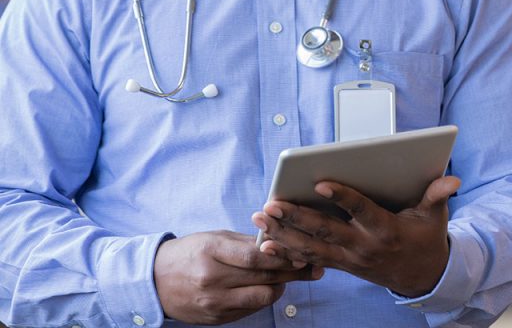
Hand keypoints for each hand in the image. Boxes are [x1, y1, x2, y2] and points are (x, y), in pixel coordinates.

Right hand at [154, 230, 323, 323]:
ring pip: (261, 298)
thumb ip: (245, 241)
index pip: (255, 256)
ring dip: (280, 287)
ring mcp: (213, 302)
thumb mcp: (215, 237)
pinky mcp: (215, 319)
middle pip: (262, 277)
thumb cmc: (190, 252)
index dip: (282, 255)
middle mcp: (212, 279)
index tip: (303, 251)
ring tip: (291, 276)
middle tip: (312, 266)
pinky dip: (263, 298)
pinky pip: (249, 310)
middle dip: (291, 271)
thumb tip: (279, 241)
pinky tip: (271, 288)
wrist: (155, 281)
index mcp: (212, 251)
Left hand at [251, 175, 460, 297]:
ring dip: (283, 233)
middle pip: (325, 230)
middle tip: (271, 203)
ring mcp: (349, 258)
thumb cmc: (426, 238)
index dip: (341, 197)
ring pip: (310, 247)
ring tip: (260, 218)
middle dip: (296, 217)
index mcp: (384, 229)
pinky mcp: (341, 265)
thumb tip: (452, 179)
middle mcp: (362, 246)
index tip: (320, 183)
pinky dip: (287, 253)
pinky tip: (266, 245)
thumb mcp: (435, 215)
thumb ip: (437, 194)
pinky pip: (310, 260)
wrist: (423, 277)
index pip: (359, 209)